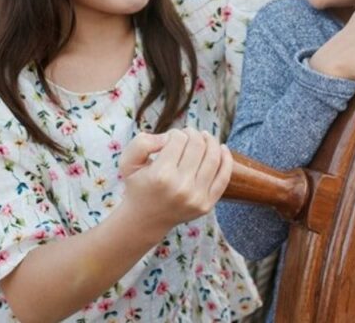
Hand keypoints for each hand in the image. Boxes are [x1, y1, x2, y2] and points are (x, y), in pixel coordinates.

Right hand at [118, 129, 232, 236]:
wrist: (144, 220)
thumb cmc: (138, 186)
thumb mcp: (128, 161)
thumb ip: (142, 142)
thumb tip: (169, 137)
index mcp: (161, 175)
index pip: (178, 139)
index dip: (174, 133)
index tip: (170, 139)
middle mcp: (181, 187)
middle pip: (198, 145)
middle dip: (193, 134)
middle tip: (188, 134)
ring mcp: (196, 198)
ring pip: (213, 158)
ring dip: (210, 141)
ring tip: (204, 137)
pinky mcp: (207, 205)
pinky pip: (224, 177)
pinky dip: (227, 159)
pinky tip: (222, 148)